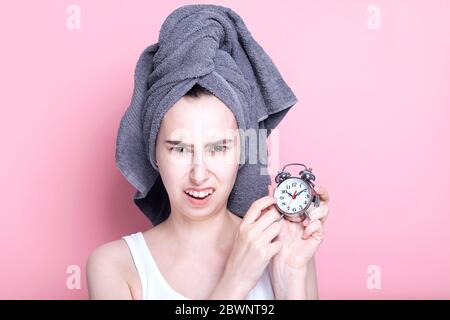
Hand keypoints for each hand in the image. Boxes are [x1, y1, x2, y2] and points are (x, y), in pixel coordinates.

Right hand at [221, 194, 282, 295]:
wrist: (236, 277)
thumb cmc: (239, 256)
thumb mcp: (240, 236)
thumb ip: (251, 223)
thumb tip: (265, 210)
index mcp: (243, 226)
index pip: (256, 205)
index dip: (268, 200)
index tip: (274, 200)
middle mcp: (249, 232)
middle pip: (272, 215)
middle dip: (276, 219)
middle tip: (274, 225)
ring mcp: (257, 243)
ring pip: (278, 228)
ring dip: (278, 233)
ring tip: (271, 240)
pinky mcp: (265, 254)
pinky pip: (279, 243)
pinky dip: (278, 246)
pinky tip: (272, 250)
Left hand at [269, 184, 329, 298]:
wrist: (281, 255)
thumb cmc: (280, 236)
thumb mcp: (275, 216)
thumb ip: (274, 202)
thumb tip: (270, 187)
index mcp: (302, 209)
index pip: (313, 195)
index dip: (315, 188)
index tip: (312, 184)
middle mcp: (311, 214)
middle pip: (324, 200)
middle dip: (322, 194)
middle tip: (317, 190)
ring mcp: (316, 224)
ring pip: (324, 211)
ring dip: (315, 211)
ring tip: (305, 219)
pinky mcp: (318, 235)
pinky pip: (319, 226)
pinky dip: (312, 227)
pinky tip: (303, 232)